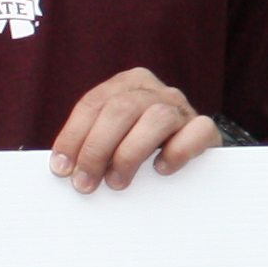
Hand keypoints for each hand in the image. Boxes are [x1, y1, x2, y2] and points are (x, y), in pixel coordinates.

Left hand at [52, 70, 220, 191]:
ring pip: (157, 118)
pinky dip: (177, 152)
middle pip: (121, 109)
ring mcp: (182, 108)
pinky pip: (196, 131)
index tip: (62, 168)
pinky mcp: (205, 129)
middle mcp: (155, 91)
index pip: (93, 103)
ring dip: (130, 154)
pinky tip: (161, 169)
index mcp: (128, 84)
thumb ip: (92, 143)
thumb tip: (64, 168)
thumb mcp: (113, 137)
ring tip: (117, 182)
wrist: (190, 149)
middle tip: (85, 182)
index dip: (74, 136)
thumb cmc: (142, 147)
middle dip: (97, 148)